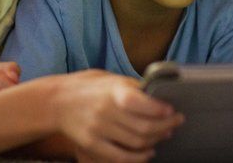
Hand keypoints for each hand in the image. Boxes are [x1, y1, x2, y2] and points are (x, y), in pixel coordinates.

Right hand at [51, 70, 183, 162]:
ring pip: (136, 143)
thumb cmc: (88, 87)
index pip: (144, 104)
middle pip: (145, 127)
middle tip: (176, 122)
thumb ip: (133, 87)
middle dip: (166, 126)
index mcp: (113, 92)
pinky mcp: (92, 145)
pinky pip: (121, 157)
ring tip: (164, 134)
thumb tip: (159, 95)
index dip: (163, 111)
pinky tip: (148, 152)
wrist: (56, 101)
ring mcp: (98, 130)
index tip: (175, 111)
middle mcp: (106, 111)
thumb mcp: (110, 79)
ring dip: (156, 140)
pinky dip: (139, 157)